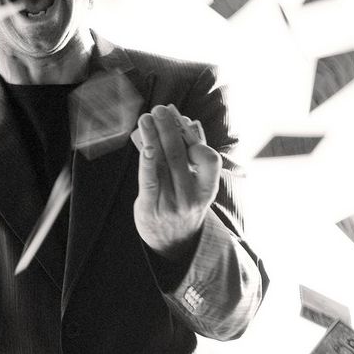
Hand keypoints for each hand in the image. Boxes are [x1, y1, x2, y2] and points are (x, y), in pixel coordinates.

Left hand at [132, 103, 220, 257]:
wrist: (172, 243)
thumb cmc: (184, 205)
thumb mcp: (196, 186)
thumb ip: (193, 156)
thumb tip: (186, 123)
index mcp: (207, 190)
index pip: (209, 160)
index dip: (197, 141)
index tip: (183, 125)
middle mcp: (191, 198)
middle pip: (179, 156)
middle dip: (168, 129)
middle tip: (159, 110)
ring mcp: (170, 204)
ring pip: (162, 164)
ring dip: (153, 137)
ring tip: (146, 119)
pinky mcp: (150, 208)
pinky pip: (148, 179)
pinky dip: (147, 160)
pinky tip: (144, 144)